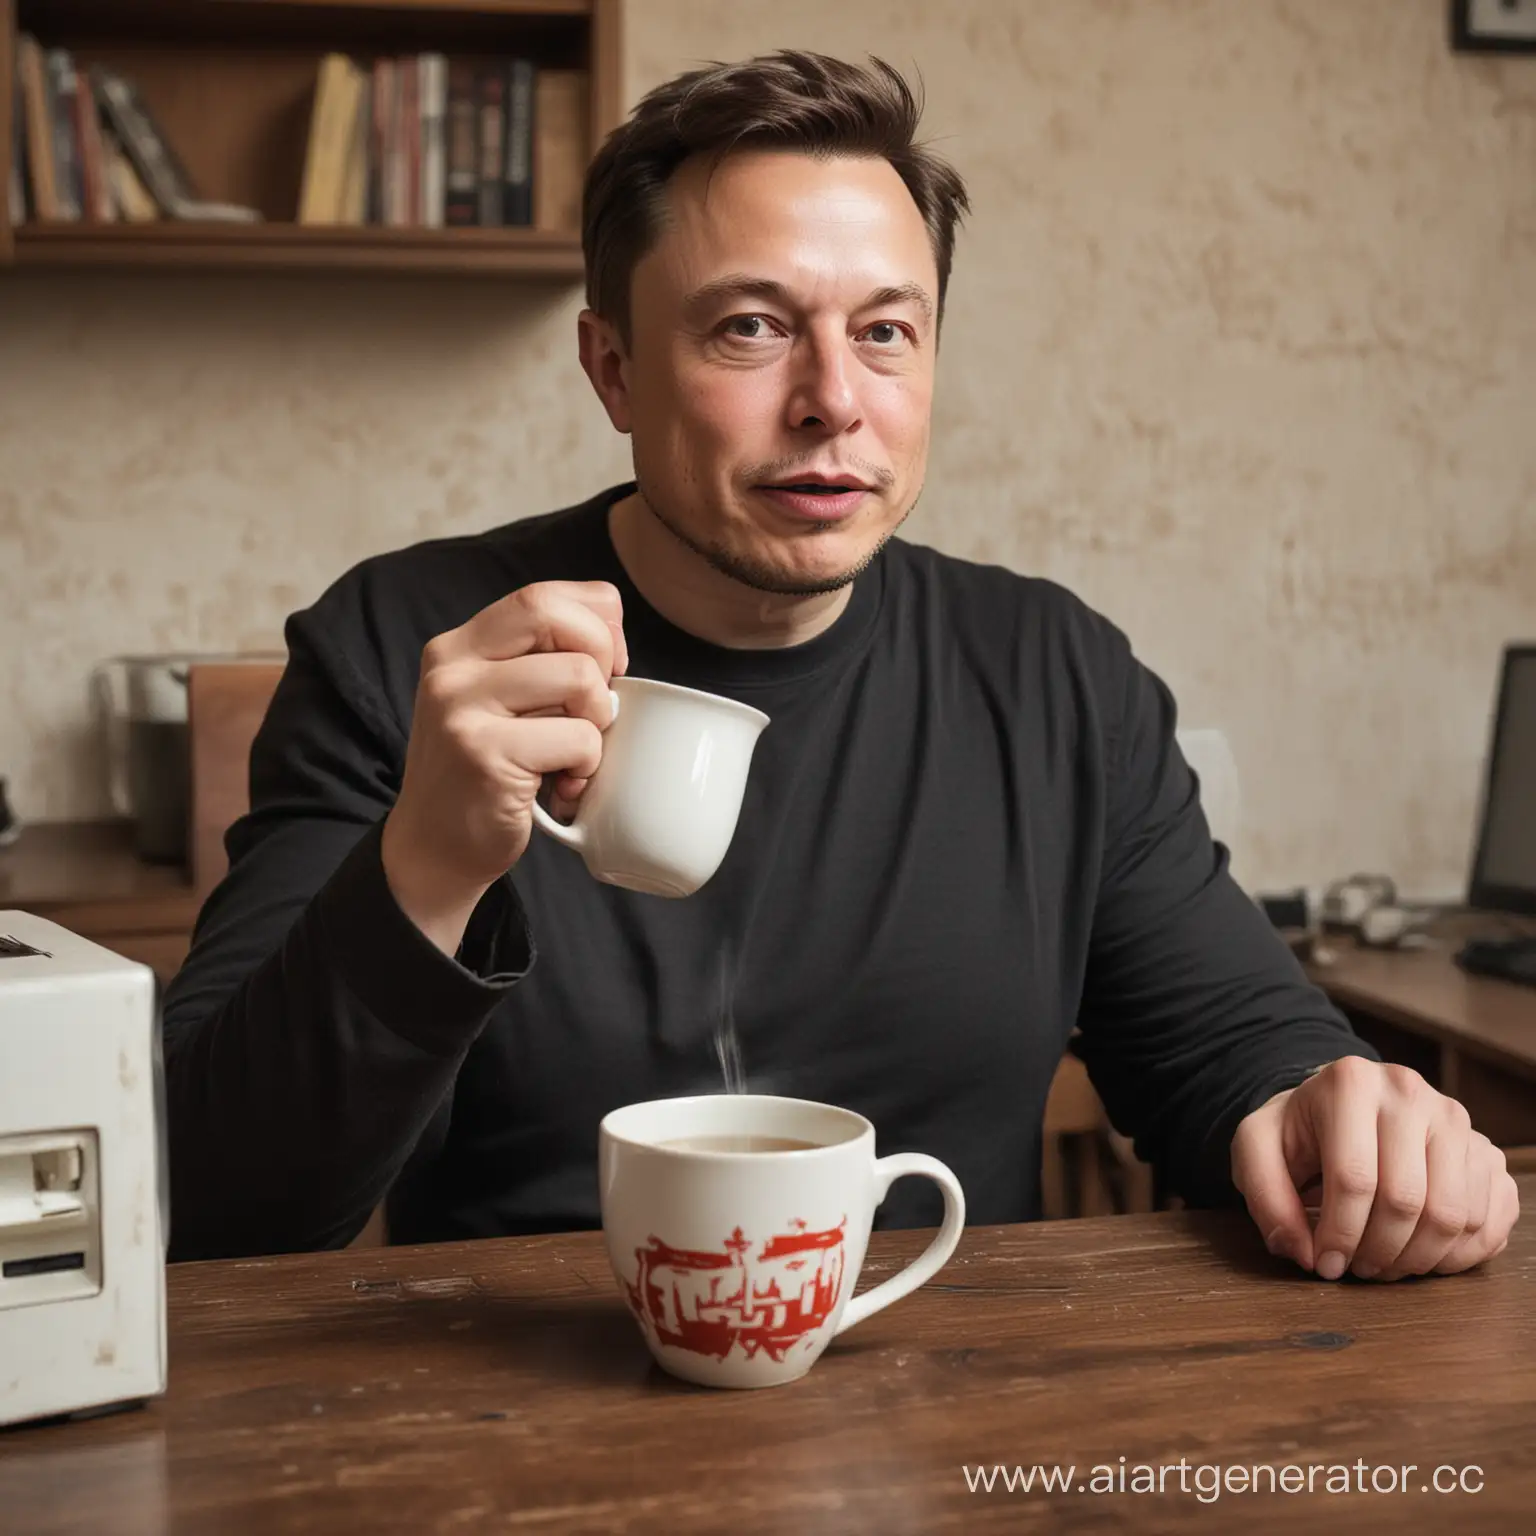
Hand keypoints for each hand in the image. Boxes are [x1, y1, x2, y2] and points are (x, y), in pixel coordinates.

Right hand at [381, 580, 627, 953]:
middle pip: (556, 616)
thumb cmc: (487, 774)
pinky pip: (578, 738)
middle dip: (601, 657)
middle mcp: (452, 667)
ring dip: (599, 722)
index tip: (607, 665)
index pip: (544, 595)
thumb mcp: (498, 702)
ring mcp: (462, 708)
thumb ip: (537, 662)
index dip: (596, 621)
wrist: (434, 850)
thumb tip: (613, 640)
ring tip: (574, 755)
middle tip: (595, 707)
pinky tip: (563, 787)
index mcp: (460, 646)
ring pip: (579, 678)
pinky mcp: (484, 753)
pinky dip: (587, 765)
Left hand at [1231, 1056, 1519, 1281]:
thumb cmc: (1298, 1131)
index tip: (1324, 1264)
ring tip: (1384, 1263)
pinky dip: (1458, 1255)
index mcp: (1350, 1082)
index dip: (1339, 1235)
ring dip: (1417, 1259)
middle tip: (1357, 1269)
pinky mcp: (1484, 1148)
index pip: (1354, 1178)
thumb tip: (1300, 1252)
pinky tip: (1421, 1256)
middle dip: (1378, 1252)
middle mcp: (1409, 1092)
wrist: (1339, 1105)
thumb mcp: (1257, 1149)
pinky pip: (1487, 1218)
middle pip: (1406, 1199)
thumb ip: (1265, 1197)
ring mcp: (1455, 1118)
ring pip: (1452, 1214)